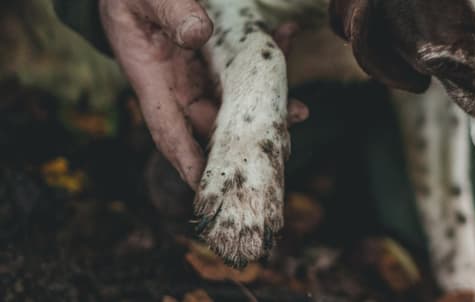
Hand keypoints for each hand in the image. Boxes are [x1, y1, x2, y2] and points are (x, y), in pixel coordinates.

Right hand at [99, 0, 306, 188]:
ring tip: (298, 109)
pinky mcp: (212, 59)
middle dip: (246, 138)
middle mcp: (177, 85)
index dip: (190, 162)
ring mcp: (196, 74)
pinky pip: (241, 66)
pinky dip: (264, 58)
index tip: (209, 187)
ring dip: (266, 102)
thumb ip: (171, 13)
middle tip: (280, 144)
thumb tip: (199, 34)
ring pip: (234, 99)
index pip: (170, 131)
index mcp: (152, 79)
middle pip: (213, 123)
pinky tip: (286, 37)